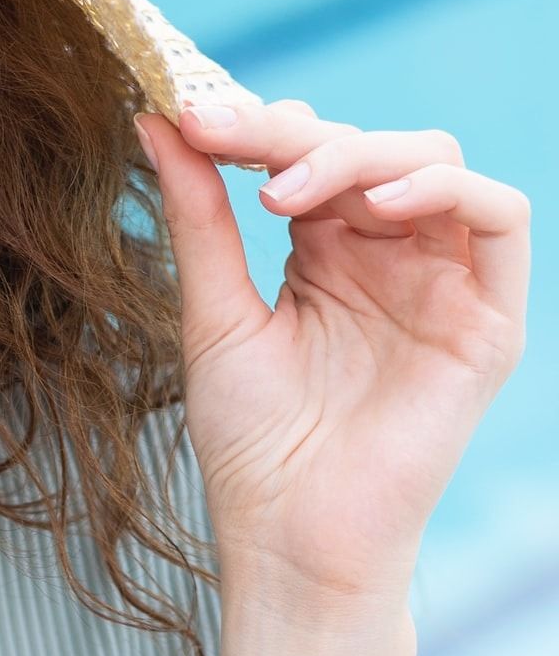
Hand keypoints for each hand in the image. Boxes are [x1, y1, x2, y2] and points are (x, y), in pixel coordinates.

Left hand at [132, 92, 529, 604]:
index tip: (187, 117)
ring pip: (431, 163)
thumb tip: (154, 120)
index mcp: (327, 252)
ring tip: (283, 191)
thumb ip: (197, 215)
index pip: (308, 154)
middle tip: (225, 139)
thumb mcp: (214, 313)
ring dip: (359, 153)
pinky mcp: (489, 320)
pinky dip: (444, 189)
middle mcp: (391, 257)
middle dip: (294, 132)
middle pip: (369, 146)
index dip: (256, 125)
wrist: (290, 538)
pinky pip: (500, 218)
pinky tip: (376, 202)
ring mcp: (444, 284)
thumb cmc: (253, 445)